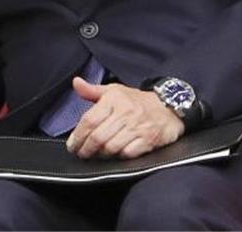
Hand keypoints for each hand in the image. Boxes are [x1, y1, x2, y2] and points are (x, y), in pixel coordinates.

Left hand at [64, 77, 184, 159]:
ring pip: (111, 147)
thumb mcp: (114, 91)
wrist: (169, 107)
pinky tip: (113, 157)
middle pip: (98, 137)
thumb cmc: (137, 100)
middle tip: (81, 154)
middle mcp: (125, 113)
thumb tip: (76, 83)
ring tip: (95, 156)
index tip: (72, 145)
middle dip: (86, 149)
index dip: (77, 136)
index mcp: (114, 99)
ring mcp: (137, 127)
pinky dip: (118, 157)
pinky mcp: (148, 140)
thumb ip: (92, 90)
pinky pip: (128, 153)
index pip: (89, 120)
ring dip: (100, 155)